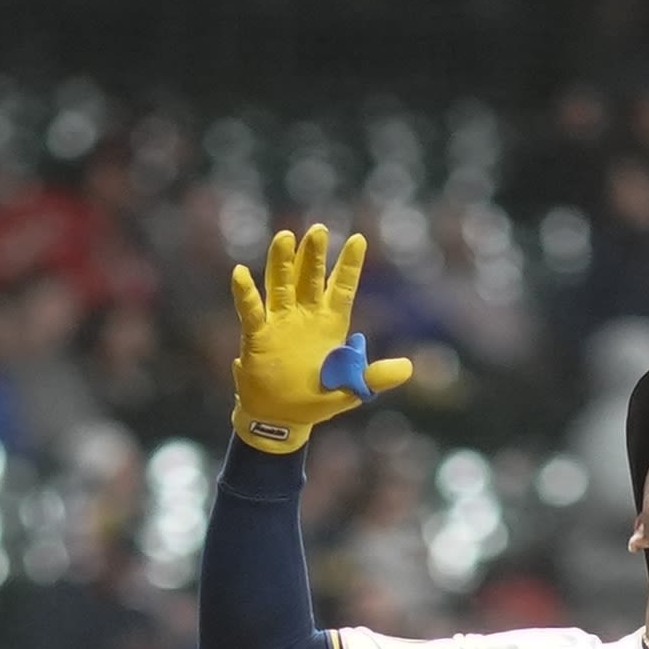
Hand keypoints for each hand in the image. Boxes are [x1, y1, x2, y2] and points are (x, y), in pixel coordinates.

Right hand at [226, 224, 414, 454]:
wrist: (280, 419)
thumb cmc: (315, 401)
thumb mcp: (350, 390)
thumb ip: (374, 376)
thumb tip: (408, 369)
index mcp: (330, 324)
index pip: (342, 287)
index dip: (350, 265)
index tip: (360, 240)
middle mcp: (305, 316)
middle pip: (310, 278)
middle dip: (314, 254)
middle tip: (319, 229)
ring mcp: (279, 323)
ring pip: (280, 285)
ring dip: (281, 262)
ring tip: (285, 237)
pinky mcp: (257, 337)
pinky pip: (251, 312)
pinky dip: (245, 294)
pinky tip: (240, 273)